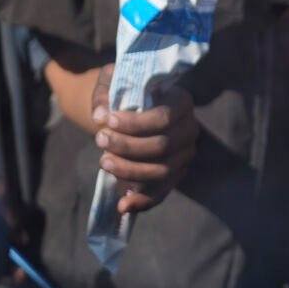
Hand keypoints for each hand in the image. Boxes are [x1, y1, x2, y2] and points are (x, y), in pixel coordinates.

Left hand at [90, 64, 198, 216]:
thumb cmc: (124, 93)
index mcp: (181, 102)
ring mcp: (184, 155)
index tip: (106, 120)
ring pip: (162, 171)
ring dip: (130, 170)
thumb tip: (100, 115)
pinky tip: (123, 204)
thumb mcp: (113, 83)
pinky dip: (143, 201)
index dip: (135, 123)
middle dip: (127, 147)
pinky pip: (162, 192)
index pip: (164, 117)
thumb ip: (105, 94)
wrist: (129, 111)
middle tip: (99, 140)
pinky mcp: (174, 175)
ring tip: (103, 161)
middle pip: (163, 146)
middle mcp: (189, 129)